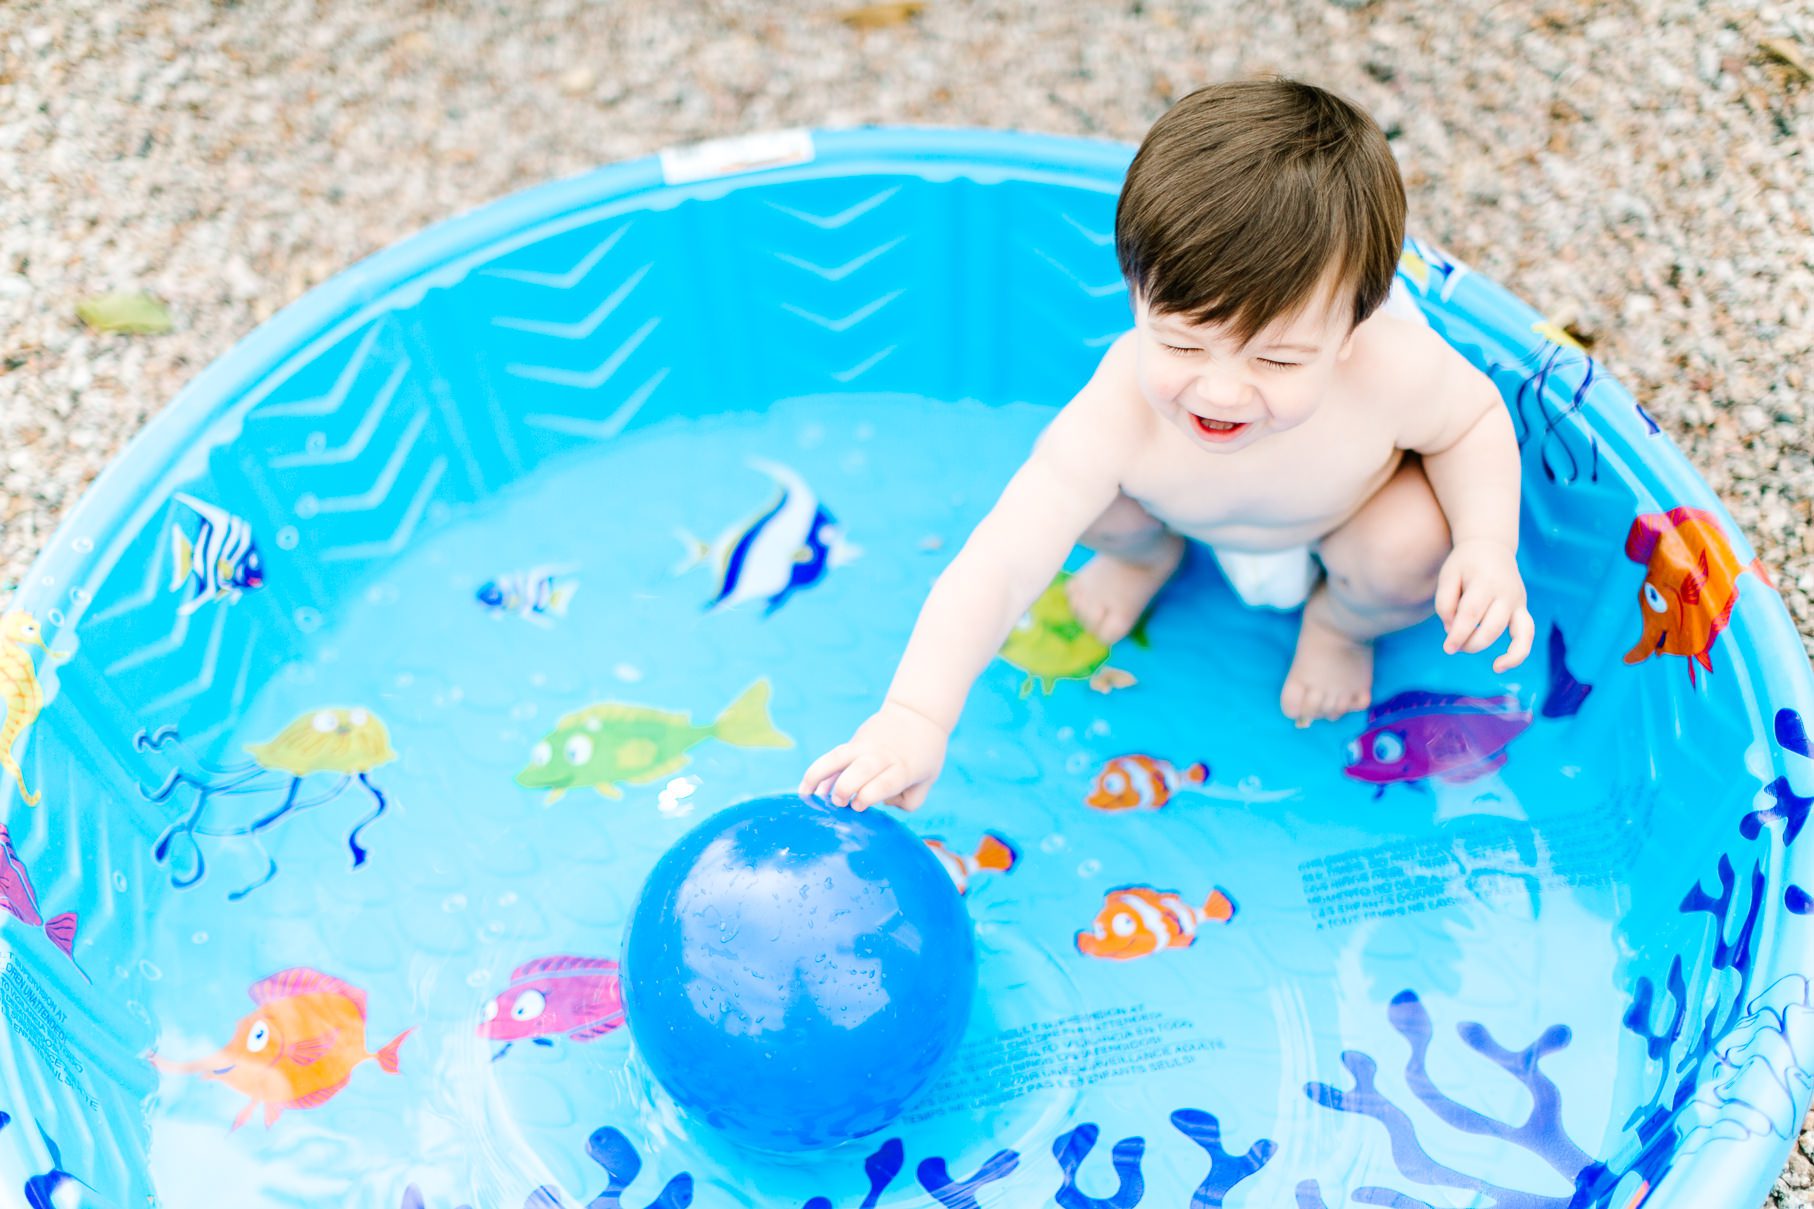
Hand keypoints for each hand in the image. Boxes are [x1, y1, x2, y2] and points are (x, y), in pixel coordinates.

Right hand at [798, 700, 949, 811]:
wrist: (917, 713)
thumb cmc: (925, 753)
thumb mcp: (927, 779)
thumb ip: (910, 801)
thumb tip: (881, 806)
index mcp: (903, 767)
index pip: (884, 782)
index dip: (868, 795)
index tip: (858, 806)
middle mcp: (882, 756)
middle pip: (860, 770)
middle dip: (845, 788)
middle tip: (839, 803)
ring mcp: (865, 746)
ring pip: (838, 758)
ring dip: (820, 776)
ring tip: (806, 796)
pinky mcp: (854, 742)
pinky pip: (833, 758)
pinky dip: (818, 772)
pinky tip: (806, 789)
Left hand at [1435, 538, 1534, 672]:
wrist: (1491, 546)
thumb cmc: (1465, 564)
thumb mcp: (1448, 575)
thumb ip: (1445, 603)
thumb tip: (1451, 630)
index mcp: (1486, 582)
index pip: (1472, 613)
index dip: (1459, 634)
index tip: (1447, 647)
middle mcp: (1507, 593)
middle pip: (1492, 627)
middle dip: (1469, 642)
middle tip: (1450, 645)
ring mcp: (1518, 602)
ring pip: (1516, 634)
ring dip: (1487, 646)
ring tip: (1465, 649)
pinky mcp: (1522, 610)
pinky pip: (1527, 635)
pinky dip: (1518, 653)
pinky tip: (1499, 666)